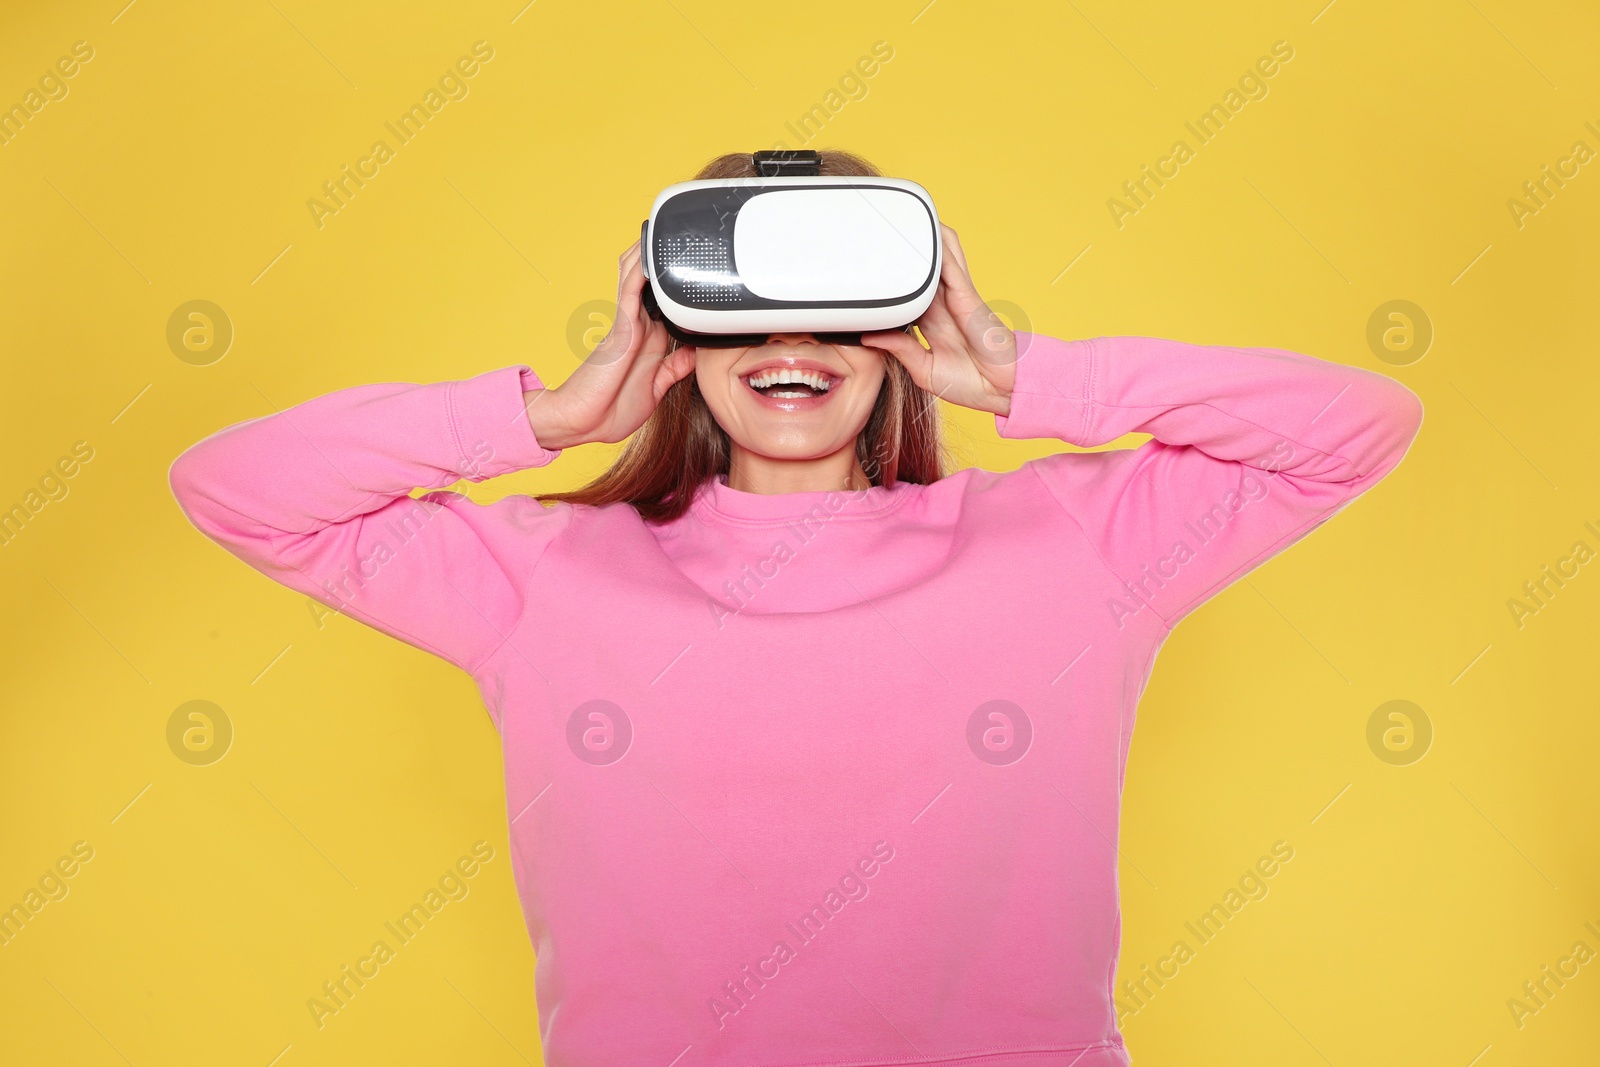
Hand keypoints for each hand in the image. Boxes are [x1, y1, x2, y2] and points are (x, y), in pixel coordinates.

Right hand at [524, 240, 695, 448]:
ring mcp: (627, 323)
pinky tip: (650, 254)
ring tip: (663, 229)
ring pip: (637, 277)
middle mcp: (638, 326)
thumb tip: (694, 353)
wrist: (583, 422)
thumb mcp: (656, 389)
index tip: (693, 266)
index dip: (675, 282)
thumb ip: (674, 370)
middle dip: (660, 258)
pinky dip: (640, 272)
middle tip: (678, 237)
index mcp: (648, 339)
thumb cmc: (612, 409)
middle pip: (648, 280)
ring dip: (648, 254)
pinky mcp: (620, 327)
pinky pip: (630, 291)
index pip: (665, 301)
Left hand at [860, 224, 1016, 416]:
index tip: (870, 269)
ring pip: (940, 258)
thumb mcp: (924, 370)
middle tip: (884, 233)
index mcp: (931, 323)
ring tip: (905, 217)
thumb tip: (869, 337)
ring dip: (926, 239)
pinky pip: (952, 264)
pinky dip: (941, 246)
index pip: (906, 295)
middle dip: (907, 252)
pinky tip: (929, 228)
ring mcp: (956, 297)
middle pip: (922, 270)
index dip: (891, 280)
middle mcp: (942, 305)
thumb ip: (900, 350)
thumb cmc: (972, 382)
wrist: (1002, 389)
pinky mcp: (966, 295)